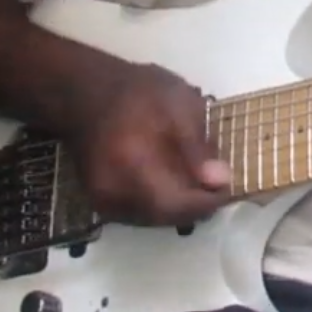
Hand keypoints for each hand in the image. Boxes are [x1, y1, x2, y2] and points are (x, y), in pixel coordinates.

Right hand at [64, 59, 231, 227]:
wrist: (82, 92)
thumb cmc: (135, 92)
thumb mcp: (178, 105)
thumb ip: (198, 147)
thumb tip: (221, 181)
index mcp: (131, 166)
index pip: (178, 205)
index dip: (208, 201)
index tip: (228, 187)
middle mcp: (112, 192)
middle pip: (166, 217)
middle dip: (195, 205)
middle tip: (215, 186)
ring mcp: (102, 201)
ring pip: (152, 219)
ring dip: (178, 207)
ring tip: (196, 184)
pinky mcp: (99, 202)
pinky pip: (137, 214)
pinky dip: (159, 204)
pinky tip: (171, 185)